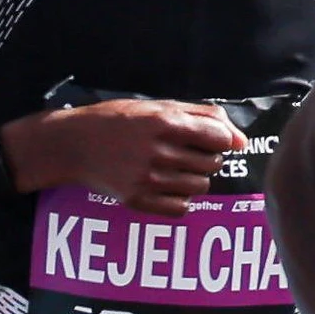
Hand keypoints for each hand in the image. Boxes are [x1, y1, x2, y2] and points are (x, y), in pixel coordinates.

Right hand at [13, 100, 248, 216]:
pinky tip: (166, 186)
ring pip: (201, 187)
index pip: (219, 138)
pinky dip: (180, 199)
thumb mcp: (158, 106)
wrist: (73, 144)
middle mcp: (157, 152)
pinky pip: (182, 208)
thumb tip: (241, 141)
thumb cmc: (119, 120)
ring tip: (174, 168)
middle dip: (206, 157)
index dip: (219, 138)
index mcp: (164, 123)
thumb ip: (203, 116)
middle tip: (185, 152)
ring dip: (195, 178)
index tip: (207, 138)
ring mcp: (147, 179)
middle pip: (212, 163)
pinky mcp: (137, 200)